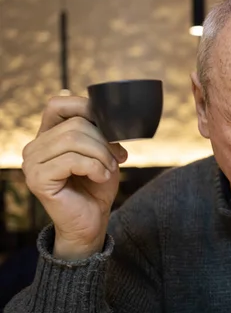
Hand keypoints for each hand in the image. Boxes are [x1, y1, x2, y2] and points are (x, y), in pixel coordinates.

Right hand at [22, 96, 127, 259]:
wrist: (92, 221)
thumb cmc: (96, 186)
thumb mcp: (100, 150)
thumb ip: (91, 126)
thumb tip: (68, 91)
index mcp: (47, 136)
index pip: (58, 104)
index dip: (86, 108)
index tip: (111, 129)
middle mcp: (34, 147)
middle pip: (74, 124)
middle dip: (103, 140)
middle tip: (117, 158)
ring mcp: (32, 163)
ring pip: (73, 140)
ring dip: (101, 155)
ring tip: (109, 169)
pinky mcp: (38, 179)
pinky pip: (72, 160)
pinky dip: (95, 167)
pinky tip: (101, 177)